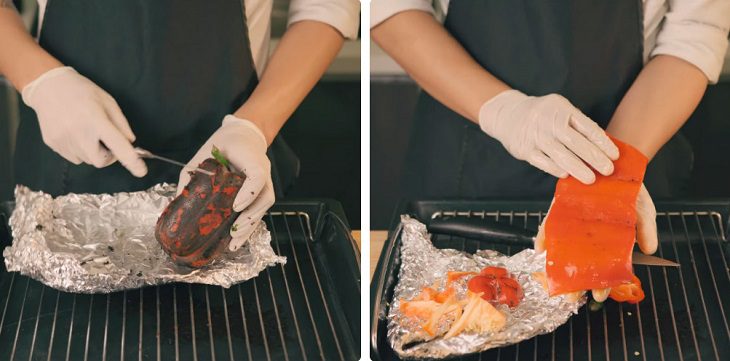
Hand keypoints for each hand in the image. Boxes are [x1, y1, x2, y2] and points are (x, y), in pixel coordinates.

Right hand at [21, 67, 146, 175]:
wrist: (48, 87)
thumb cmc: (82, 92)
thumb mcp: (108, 101)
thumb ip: (121, 123)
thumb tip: (130, 142)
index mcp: (96, 121)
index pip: (118, 146)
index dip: (132, 161)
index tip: (141, 171)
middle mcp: (79, 134)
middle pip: (100, 162)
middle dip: (108, 156)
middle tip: (106, 141)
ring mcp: (63, 141)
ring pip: (86, 160)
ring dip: (92, 152)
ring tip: (86, 131)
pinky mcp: (53, 144)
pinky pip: (73, 156)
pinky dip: (79, 150)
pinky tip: (74, 132)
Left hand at [177, 115, 273, 250]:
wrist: (243, 136)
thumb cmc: (222, 145)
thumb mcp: (202, 157)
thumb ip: (192, 178)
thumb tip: (176, 204)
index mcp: (250, 157)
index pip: (257, 176)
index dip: (249, 193)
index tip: (235, 207)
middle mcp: (263, 169)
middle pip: (265, 196)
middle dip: (250, 217)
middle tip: (234, 232)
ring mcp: (266, 180)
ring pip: (265, 204)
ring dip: (252, 225)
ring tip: (235, 242)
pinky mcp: (263, 189)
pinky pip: (261, 207)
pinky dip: (251, 223)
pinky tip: (239, 236)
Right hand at [479, 90, 618, 183]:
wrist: (509, 114)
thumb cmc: (543, 116)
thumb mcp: (560, 110)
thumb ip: (577, 126)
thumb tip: (601, 149)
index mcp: (561, 108)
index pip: (586, 126)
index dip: (602, 142)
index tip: (615, 155)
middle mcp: (548, 121)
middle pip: (575, 141)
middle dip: (593, 157)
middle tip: (608, 170)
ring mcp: (535, 136)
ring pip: (559, 154)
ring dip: (577, 168)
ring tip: (591, 179)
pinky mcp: (524, 149)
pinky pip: (543, 162)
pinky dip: (556, 169)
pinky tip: (567, 175)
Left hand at [535, 183, 657, 300]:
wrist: (613, 158)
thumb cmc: (629, 188)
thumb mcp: (643, 208)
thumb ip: (645, 229)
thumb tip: (650, 250)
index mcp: (609, 239)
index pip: (604, 265)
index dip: (603, 281)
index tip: (599, 294)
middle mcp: (590, 233)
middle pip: (582, 260)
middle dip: (577, 279)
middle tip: (573, 295)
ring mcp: (574, 221)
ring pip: (564, 246)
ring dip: (558, 263)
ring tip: (555, 277)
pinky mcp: (561, 206)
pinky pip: (550, 223)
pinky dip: (543, 236)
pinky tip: (540, 247)